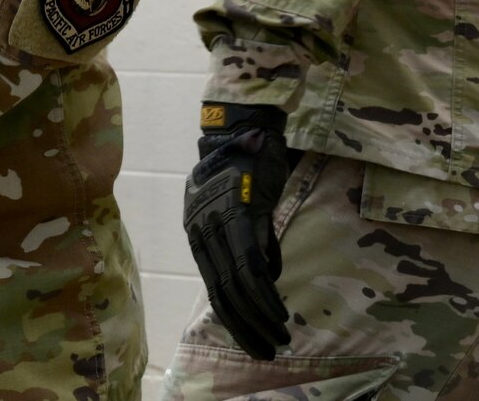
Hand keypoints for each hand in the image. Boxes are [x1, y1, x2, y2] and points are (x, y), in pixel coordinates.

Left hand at [182, 102, 292, 359]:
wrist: (244, 127)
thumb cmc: (245, 165)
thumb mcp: (241, 207)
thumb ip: (251, 241)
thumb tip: (268, 277)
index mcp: (198, 232)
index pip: (215, 287)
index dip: (234, 319)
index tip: (253, 340)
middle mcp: (203, 232)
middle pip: (222, 293)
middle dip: (245, 327)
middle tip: (267, 351)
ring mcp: (220, 224)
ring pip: (236, 286)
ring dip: (259, 317)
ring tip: (279, 337)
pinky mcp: (241, 216)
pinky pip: (251, 266)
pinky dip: (265, 294)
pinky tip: (278, 312)